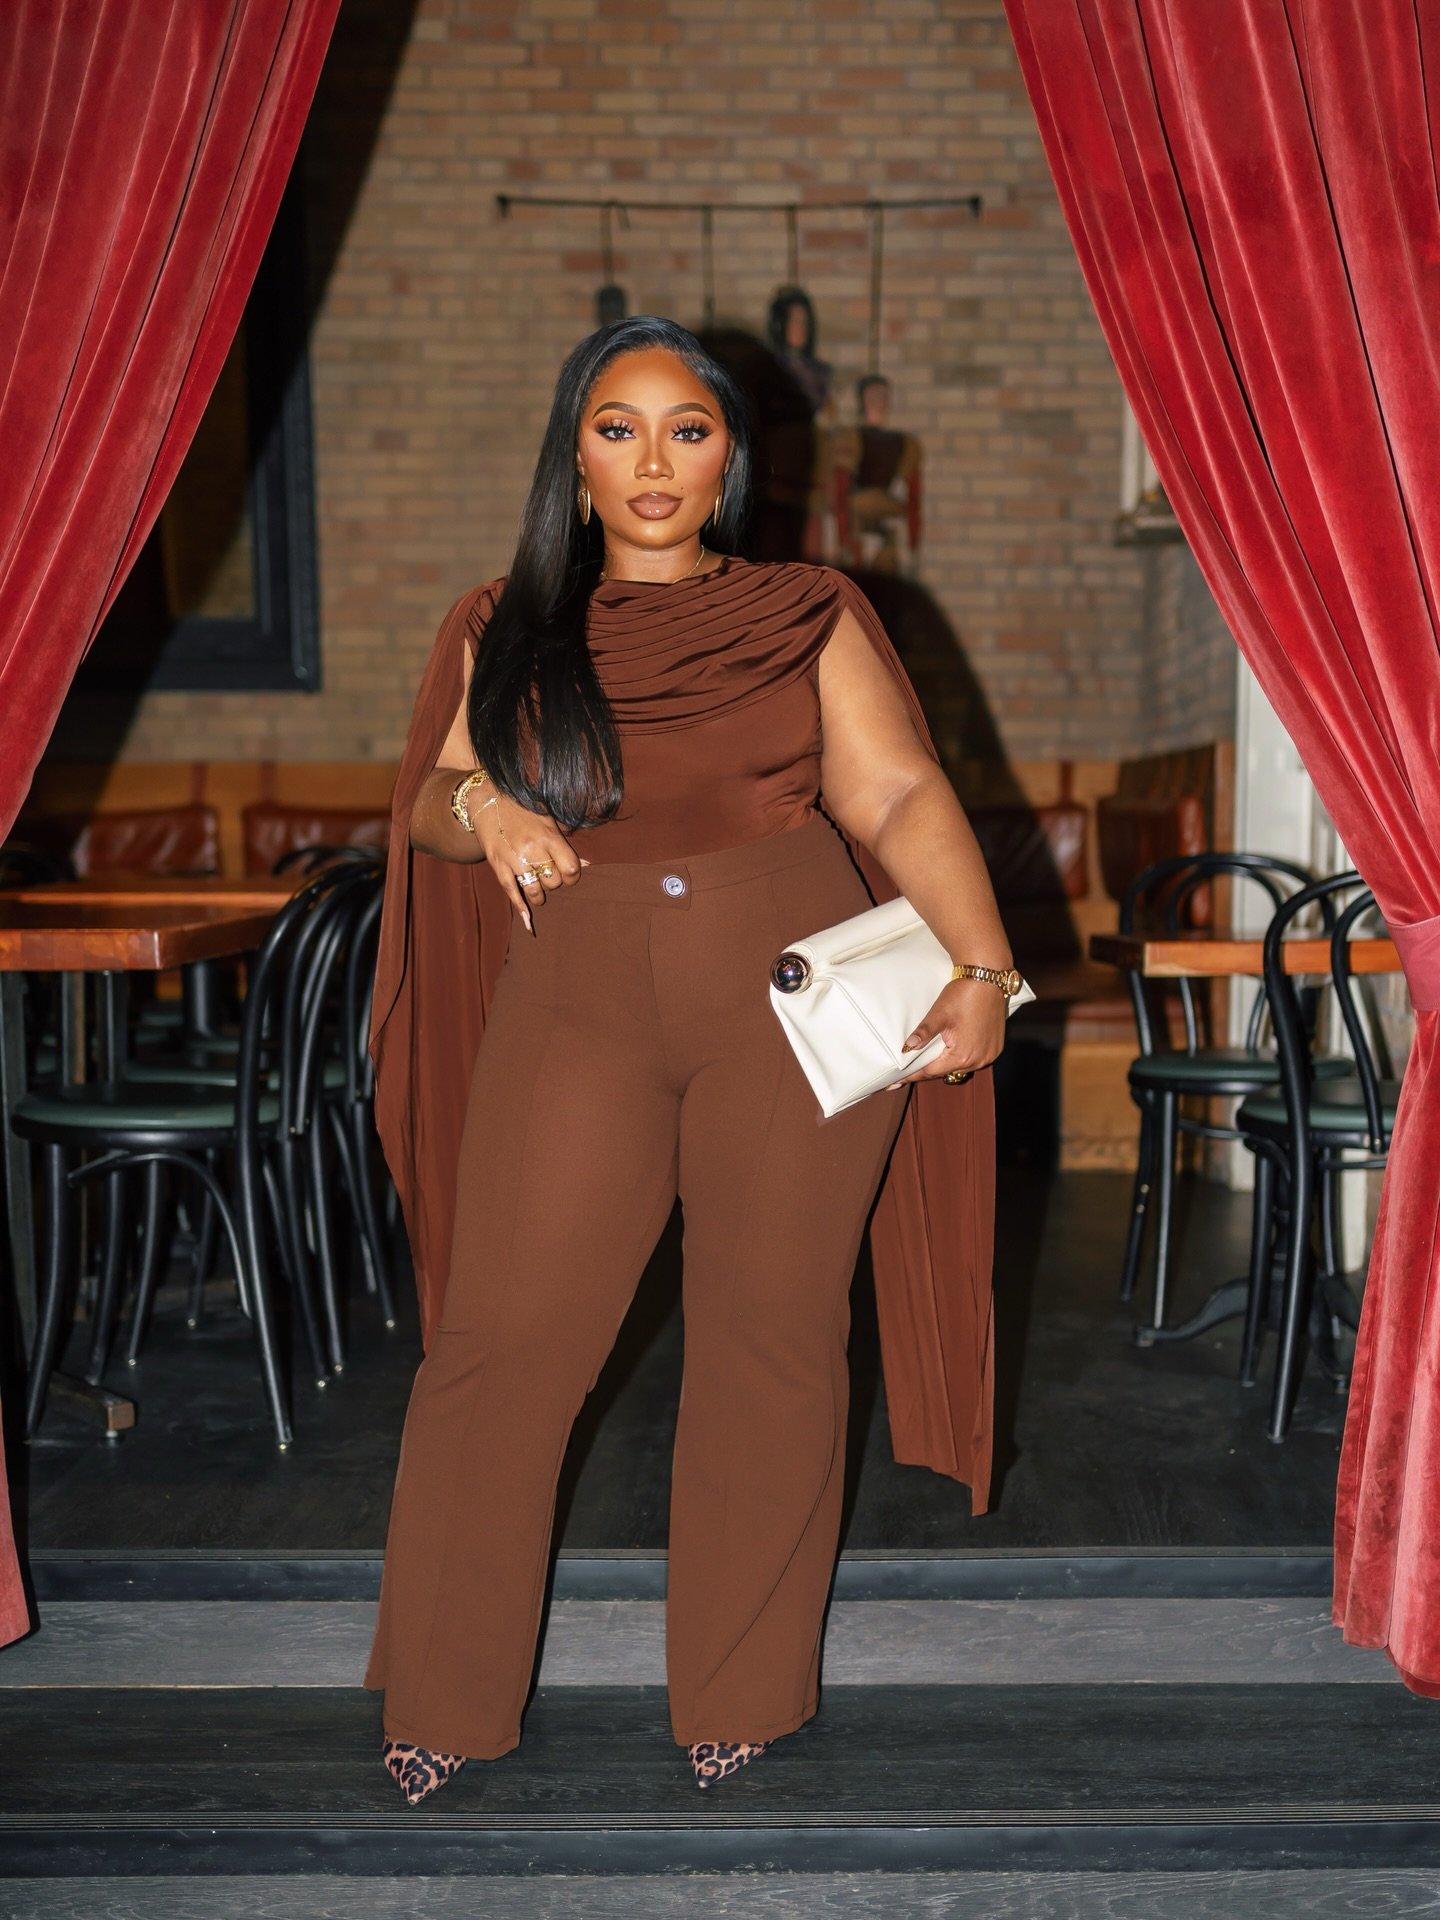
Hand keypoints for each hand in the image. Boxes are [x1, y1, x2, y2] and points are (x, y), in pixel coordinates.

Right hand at [474, 793, 586, 930]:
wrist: (488, 798)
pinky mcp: (497, 864)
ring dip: (539, 896)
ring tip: (539, 893)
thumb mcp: (548, 818)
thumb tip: (587, 864)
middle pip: (553, 881)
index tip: (569, 876)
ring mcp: (514, 858)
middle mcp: (532, 848)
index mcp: (549, 836)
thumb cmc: (523, 808)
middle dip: (554, 883)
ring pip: (534, 890)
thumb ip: (565, 841)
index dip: (573, 876)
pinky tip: (526, 916)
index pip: (571, 868)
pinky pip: (510, 890)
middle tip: (549, 876)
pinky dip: (519, 905)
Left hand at [894, 976, 1006, 1086]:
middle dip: (928, 1070)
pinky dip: (962, 1057)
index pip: (930, 1072)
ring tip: (929, 1061)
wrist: (987, 978)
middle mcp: (978, 1060)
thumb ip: (923, 1033)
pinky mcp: (995, 1047)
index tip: (897, 1080)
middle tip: (909, 1070)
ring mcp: (989, 1055)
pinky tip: (951, 1051)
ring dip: (946, 1064)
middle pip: (946, 1072)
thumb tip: (906, 1048)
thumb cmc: (963, 994)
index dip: (912, 1074)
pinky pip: (974, 1059)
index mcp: (962, 1055)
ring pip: (961, 1067)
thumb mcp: (939, 1014)